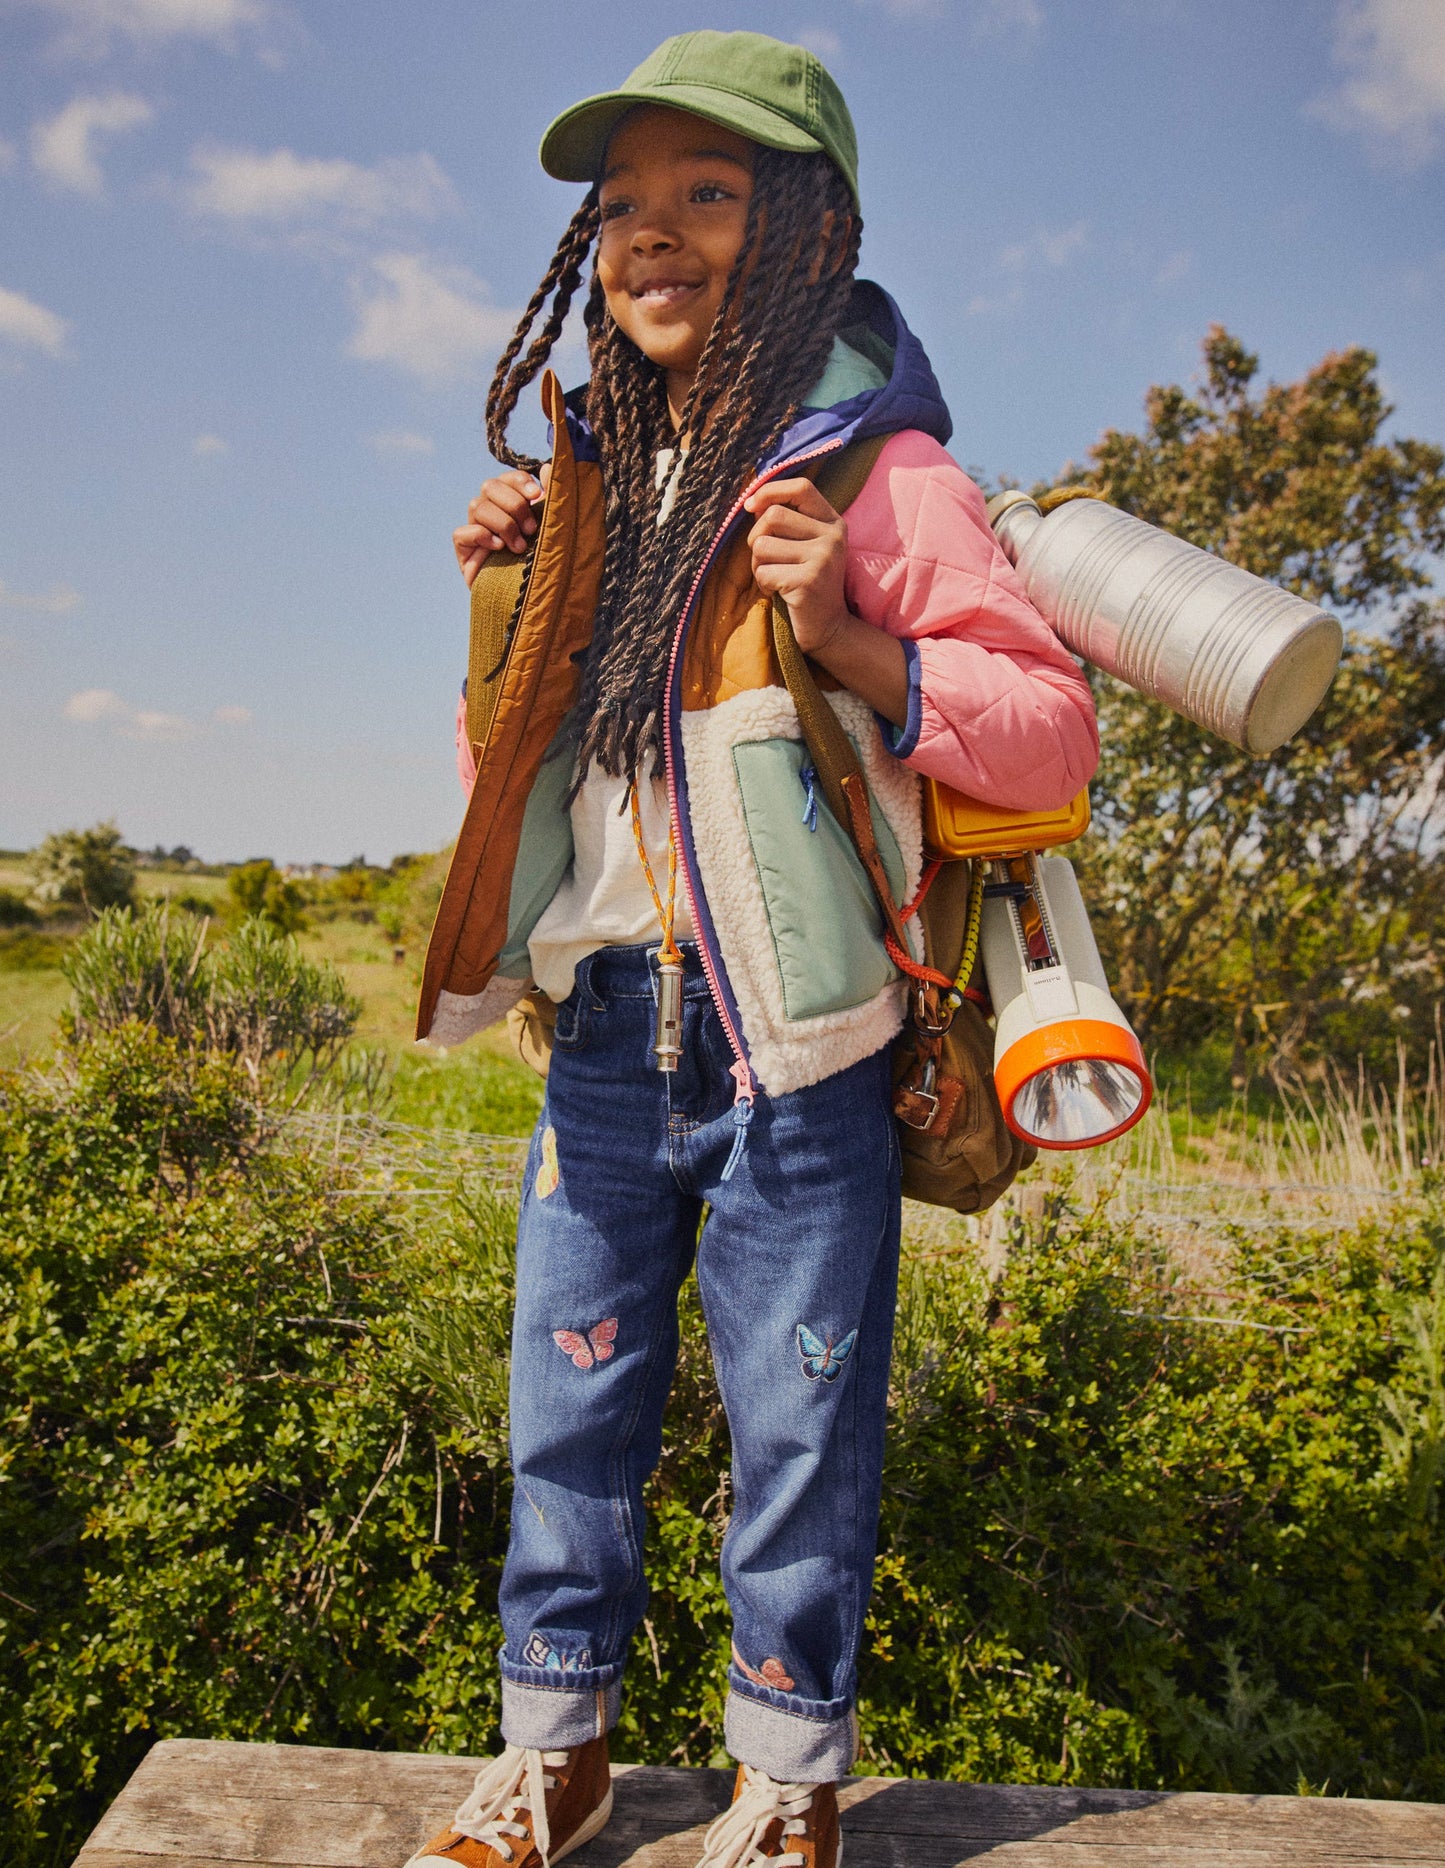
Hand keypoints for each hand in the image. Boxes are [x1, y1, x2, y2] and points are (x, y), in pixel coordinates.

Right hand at [453, 463, 551, 586]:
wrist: (533, 602)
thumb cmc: (544, 563)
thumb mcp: (551, 529)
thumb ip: (551, 498)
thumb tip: (548, 467)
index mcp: (511, 503)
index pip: (507, 478)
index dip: (519, 481)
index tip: (537, 496)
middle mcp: (491, 513)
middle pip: (489, 486)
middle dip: (513, 505)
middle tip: (531, 529)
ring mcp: (476, 531)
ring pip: (476, 506)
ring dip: (502, 524)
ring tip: (519, 547)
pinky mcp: (464, 552)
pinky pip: (461, 533)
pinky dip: (480, 536)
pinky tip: (498, 548)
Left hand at [745, 474, 909, 727]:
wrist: (829, 629)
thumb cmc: (807, 584)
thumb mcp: (805, 547)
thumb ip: (786, 522)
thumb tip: (751, 503)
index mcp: (833, 522)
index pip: (801, 487)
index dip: (770, 491)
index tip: (749, 506)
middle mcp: (833, 537)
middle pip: (773, 516)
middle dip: (756, 537)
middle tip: (764, 559)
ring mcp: (823, 559)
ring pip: (762, 545)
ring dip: (758, 565)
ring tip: (774, 579)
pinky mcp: (808, 581)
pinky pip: (763, 572)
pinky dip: (762, 585)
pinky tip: (778, 594)